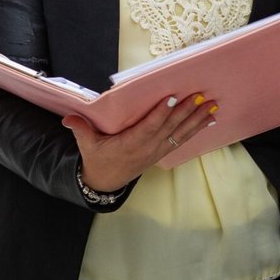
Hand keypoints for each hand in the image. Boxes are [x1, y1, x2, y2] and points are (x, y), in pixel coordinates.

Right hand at [65, 92, 218, 191]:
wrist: (106, 182)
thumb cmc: (98, 159)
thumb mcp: (87, 145)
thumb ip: (80, 130)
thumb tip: (68, 118)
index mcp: (130, 144)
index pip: (148, 127)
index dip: (161, 114)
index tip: (172, 98)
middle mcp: (147, 148)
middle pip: (169, 128)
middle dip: (186, 112)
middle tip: (200, 97)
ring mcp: (157, 151)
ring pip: (180, 134)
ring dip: (197, 120)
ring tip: (212, 107)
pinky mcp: (162, 152)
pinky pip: (182, 140)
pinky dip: (196, 129)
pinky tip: (209, 120)